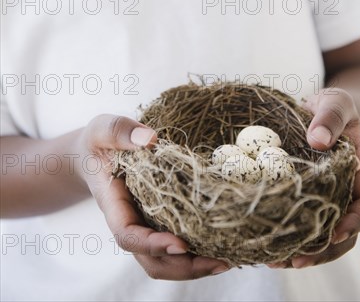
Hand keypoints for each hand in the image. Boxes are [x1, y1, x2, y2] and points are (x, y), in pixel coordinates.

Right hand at [75, 114, 229, 278]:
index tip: (180, 244)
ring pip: (167, 260)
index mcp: (114, 205)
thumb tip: (150, 139)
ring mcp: (146, 224)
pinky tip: (223, 244)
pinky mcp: (161, 219)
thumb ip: (119, 132)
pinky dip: (198, 250)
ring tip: (227, 259)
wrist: (95, 155)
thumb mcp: (102, 129)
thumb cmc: (98, 142)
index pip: (128, 236)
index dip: (152, 245)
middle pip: (152, 260)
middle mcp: (131, 222)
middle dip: (184, 267)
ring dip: (195, 265)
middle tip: (219, 261)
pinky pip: (177, 243)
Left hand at [268, 88, 359, 268]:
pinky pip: (297, 220)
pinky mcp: (302, 196)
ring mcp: (323, 197)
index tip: (334, 234)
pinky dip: (284, 234)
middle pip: (341, 232)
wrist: (320, 110)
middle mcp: (344, 192)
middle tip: (295, 260)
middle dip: (321, 251)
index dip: (353, 224)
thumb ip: (330, 117)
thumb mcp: (336, 102)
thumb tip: (318, 141)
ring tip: (274, 261)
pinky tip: (264, 244)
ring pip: (318, 233)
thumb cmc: (333, 106)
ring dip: (300, 251)